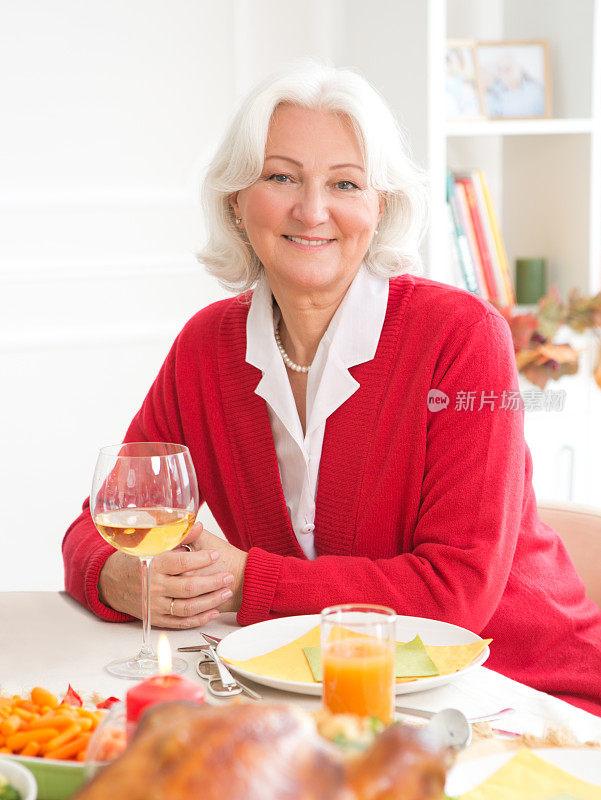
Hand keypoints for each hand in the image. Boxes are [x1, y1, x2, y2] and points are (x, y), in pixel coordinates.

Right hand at [97, 523, 242, 628]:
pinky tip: (213, 611)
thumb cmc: (132, 559)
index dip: (200, 559)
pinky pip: (180, 622)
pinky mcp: (156, 618)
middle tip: (228, 576)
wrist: (110, 581)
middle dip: (212, 582)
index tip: (215, 555)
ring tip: (226, 592)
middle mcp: (153, 587)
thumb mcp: (150, 543)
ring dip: (210, 601)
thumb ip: (176, 536)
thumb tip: (197, 525)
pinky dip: (198, 619)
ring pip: (187, 607)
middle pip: (188, 587)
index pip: (180, 563)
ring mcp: (154, 605)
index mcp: (152, 565)